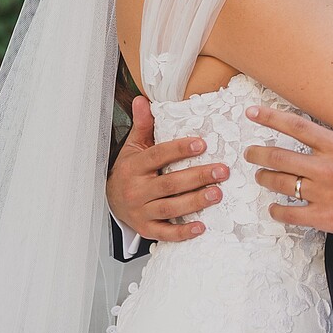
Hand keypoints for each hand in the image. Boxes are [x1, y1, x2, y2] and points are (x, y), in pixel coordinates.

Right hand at [107, 94, 224, 243]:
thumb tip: (143, 100)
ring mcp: (141, 211)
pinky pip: (165, 232)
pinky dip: (182, 232)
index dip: (179, 149)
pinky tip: (201, 227)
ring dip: (195, 202)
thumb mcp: (133, 147)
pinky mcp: (146, 229)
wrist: (110, 200)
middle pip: (168, 184)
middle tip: (222, 170)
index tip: (202, 144)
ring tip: (217, 194)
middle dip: (197, 177)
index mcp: (134, 167)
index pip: (157, 156)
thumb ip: (143, 125)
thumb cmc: (129, 170)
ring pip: (169, 208)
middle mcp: (136, 190)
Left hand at [243, 102, 332, 243]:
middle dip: (258, 153)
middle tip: (251, 153)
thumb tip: (324, 129)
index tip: (252, 114)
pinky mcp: (325, 219)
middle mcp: (327, 168)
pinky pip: (289, 214)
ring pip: (279, 183)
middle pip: (278, 155)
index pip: (295, 126)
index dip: (269, 118)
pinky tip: (275, 208)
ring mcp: (323, 194)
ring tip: (262, 176)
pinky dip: (277, 210)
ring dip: (265, 178)